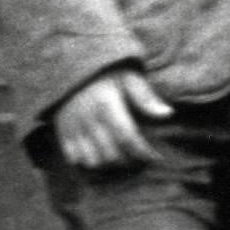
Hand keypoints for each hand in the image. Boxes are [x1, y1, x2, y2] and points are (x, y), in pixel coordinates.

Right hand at [49, 64, 170, 171]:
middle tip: (140, 158)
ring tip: (121, 157)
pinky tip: (100, 155)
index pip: (127, 137)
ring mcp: (71, 127)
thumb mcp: (128, 77)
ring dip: (109, 164)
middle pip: (111, 154)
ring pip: (93, 161)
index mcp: (105, 103)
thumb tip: (167, 114)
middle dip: (129, 161)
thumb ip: (145, 97)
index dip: (143, 152)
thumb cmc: (105, 73)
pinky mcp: (61, 131)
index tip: (155, 157)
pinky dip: (88, 162)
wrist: (69, 65)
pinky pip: (74, 159)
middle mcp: (87, 118)